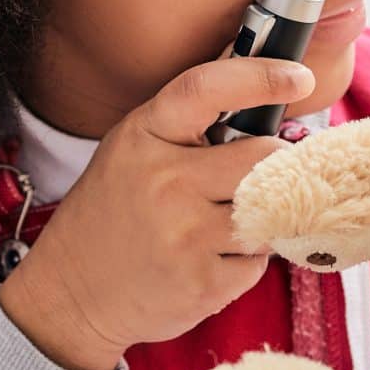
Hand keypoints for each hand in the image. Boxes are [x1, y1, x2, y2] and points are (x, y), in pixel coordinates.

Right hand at [0, 56, 314, 369]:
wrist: (70, 293)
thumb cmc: (115, 210)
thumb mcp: (134, 148)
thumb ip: (190, 120)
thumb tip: (262, 78)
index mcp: (146, 135)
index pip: (206, 89)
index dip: (260, 77)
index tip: (299, 77)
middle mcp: (165, 181)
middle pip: (263, 156)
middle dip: (280, 164)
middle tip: (270, 176)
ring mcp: (185, 235)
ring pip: (271, 213)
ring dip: (264, 219)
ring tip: (227, 224)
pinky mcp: (203, 284)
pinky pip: (259, 262)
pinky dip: (246, 261)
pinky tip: (212, 261)